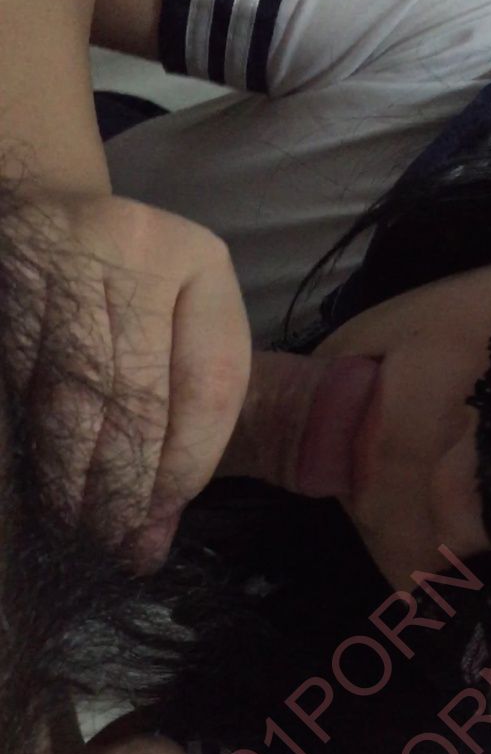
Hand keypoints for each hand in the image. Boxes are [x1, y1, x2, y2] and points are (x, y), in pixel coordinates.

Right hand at [11, 192, 250, 568]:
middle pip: (137, 397)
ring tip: (76, 531)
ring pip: (70, 396)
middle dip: (125, 487)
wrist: (41, 208)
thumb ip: (189, 414)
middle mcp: (133, 248)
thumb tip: (154, 533)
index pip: (208, 384)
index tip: (158, 524)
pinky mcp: (8, 283)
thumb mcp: (183, 320)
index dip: (184, 467)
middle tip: (113, 546)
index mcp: (197, 260)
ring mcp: (60, 258)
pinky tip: (36, 486)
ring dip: (72, 479)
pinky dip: (32, 444)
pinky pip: (21, 383)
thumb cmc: (129, 281)